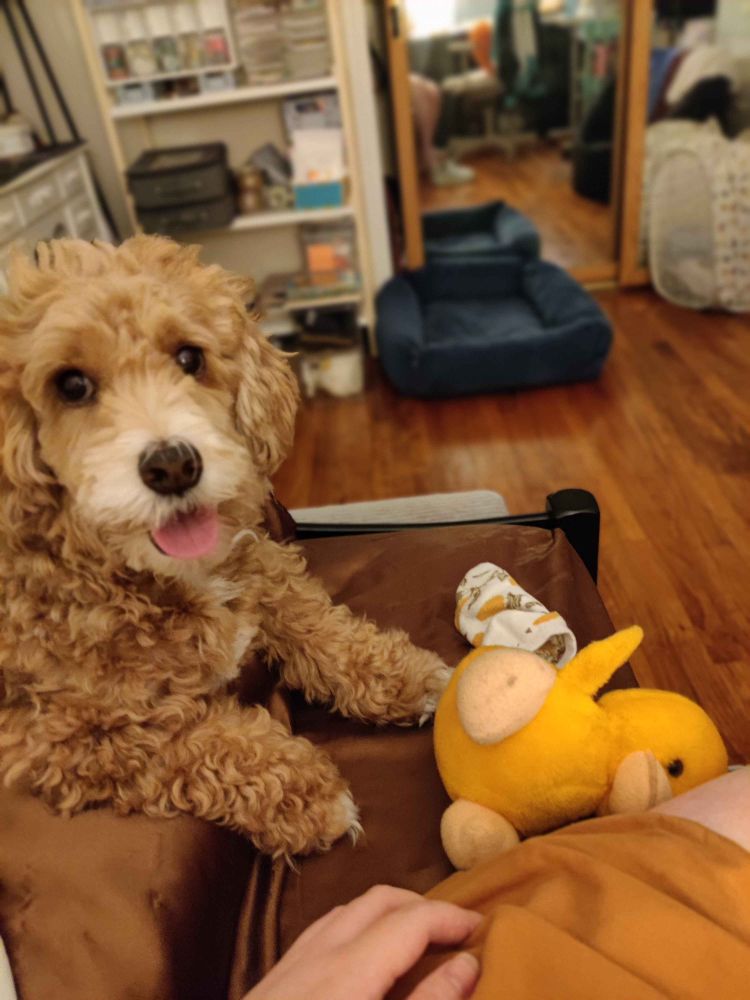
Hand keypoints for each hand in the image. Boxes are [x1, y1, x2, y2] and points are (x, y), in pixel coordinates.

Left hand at [244, 884, 481, 999]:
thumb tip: (466, 964)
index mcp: (350, 972)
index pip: (411, 920)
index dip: (452, 918)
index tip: (483, 928)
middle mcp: (319, 953)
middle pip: (380, 900)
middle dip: (424, 906)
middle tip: (457, 932)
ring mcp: (292, 962)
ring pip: (350, 909)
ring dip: (390, 912)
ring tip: (421, 939)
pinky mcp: (276, 978)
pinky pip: (325, 929)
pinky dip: (359, 925)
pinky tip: (368, 954)